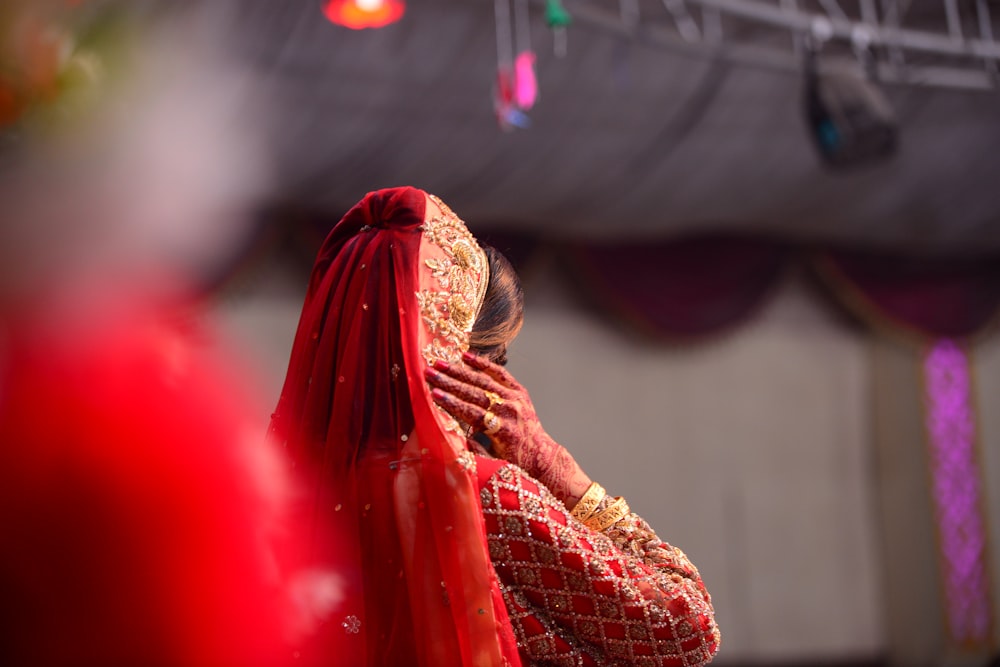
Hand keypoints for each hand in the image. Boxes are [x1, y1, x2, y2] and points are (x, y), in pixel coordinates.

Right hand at [424, 352, 591, 506]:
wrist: (541, 455)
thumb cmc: (515, 462)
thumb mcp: (493, 463)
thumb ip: (474, 451)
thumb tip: (452, 436)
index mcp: (503, 431)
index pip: (473, 413)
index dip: (453, 404)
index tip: (434, 394)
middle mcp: (510, 411)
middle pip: (475, 393)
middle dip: (450, 383)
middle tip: (430, 373)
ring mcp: (516, 399)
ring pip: (484, 381)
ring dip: (460, 371)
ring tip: (441, 364)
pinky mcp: (519, 391)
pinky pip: (500, 374)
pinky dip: (483, 364)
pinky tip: (467, 357)